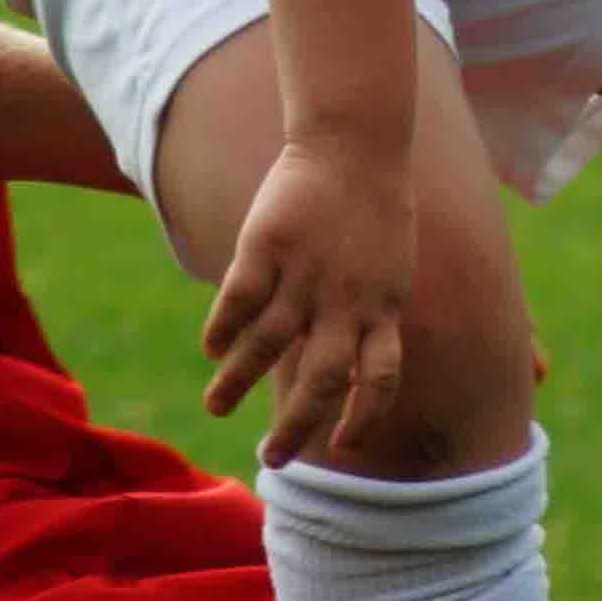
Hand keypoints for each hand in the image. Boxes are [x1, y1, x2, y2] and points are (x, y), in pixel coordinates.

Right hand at [199, 134, 413, 465]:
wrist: (354, 142)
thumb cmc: (374, 211)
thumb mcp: (389, 271)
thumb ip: (371, 317)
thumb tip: (353, 368)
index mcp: (382, 308)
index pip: (380, 380)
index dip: (363, 418)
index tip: (342, 447)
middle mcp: (345, 300)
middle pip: (323, 378)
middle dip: (297, 424)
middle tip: (272, 458)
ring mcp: (306, 273)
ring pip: (269, 343)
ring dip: (241, 382)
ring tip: (215, 407)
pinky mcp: (269, 243)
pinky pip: (241, 297)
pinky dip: (224, 327)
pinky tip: (212, 348)